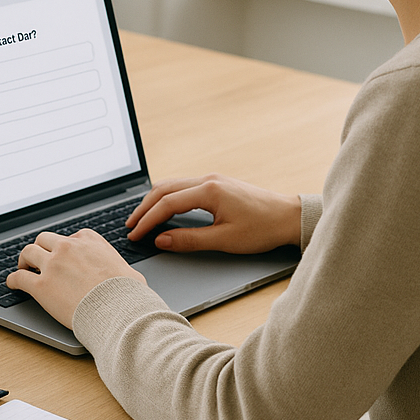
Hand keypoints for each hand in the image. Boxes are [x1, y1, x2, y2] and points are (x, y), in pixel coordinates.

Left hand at [6, 229, 145, 327]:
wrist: (118, 309)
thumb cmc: (127, 294)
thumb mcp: (129, 272)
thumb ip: (120, 269)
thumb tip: (128, 278)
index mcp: (89, 241)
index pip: (71, 237)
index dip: (64, 247)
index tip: (62, 254)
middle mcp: (68, 247)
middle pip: (45, 239)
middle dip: (41, 248)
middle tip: (38, 259)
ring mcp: (53, 264)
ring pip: (28, 252)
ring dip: (24, 260)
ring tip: (23, 268)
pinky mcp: (41, 285)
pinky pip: (19, 277)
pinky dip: (13, 280)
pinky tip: (13, 284)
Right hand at [125, 174, 301, 253]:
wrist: (288, 216)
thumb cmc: (262, 228)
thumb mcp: (225, 240)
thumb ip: (190, 240)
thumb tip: (162, 240)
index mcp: (209, 191)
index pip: (167, 204)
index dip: (148, 221)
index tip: (135, 235)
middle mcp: (208, 180)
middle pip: (164, 189)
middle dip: (144, 208)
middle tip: (130, 226)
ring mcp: (212, 179)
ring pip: (172, 185)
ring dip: (154, 201)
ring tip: (141, 218)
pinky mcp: (217, 184)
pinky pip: (183, 186)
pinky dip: (167, 197)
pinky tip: (163, 209)